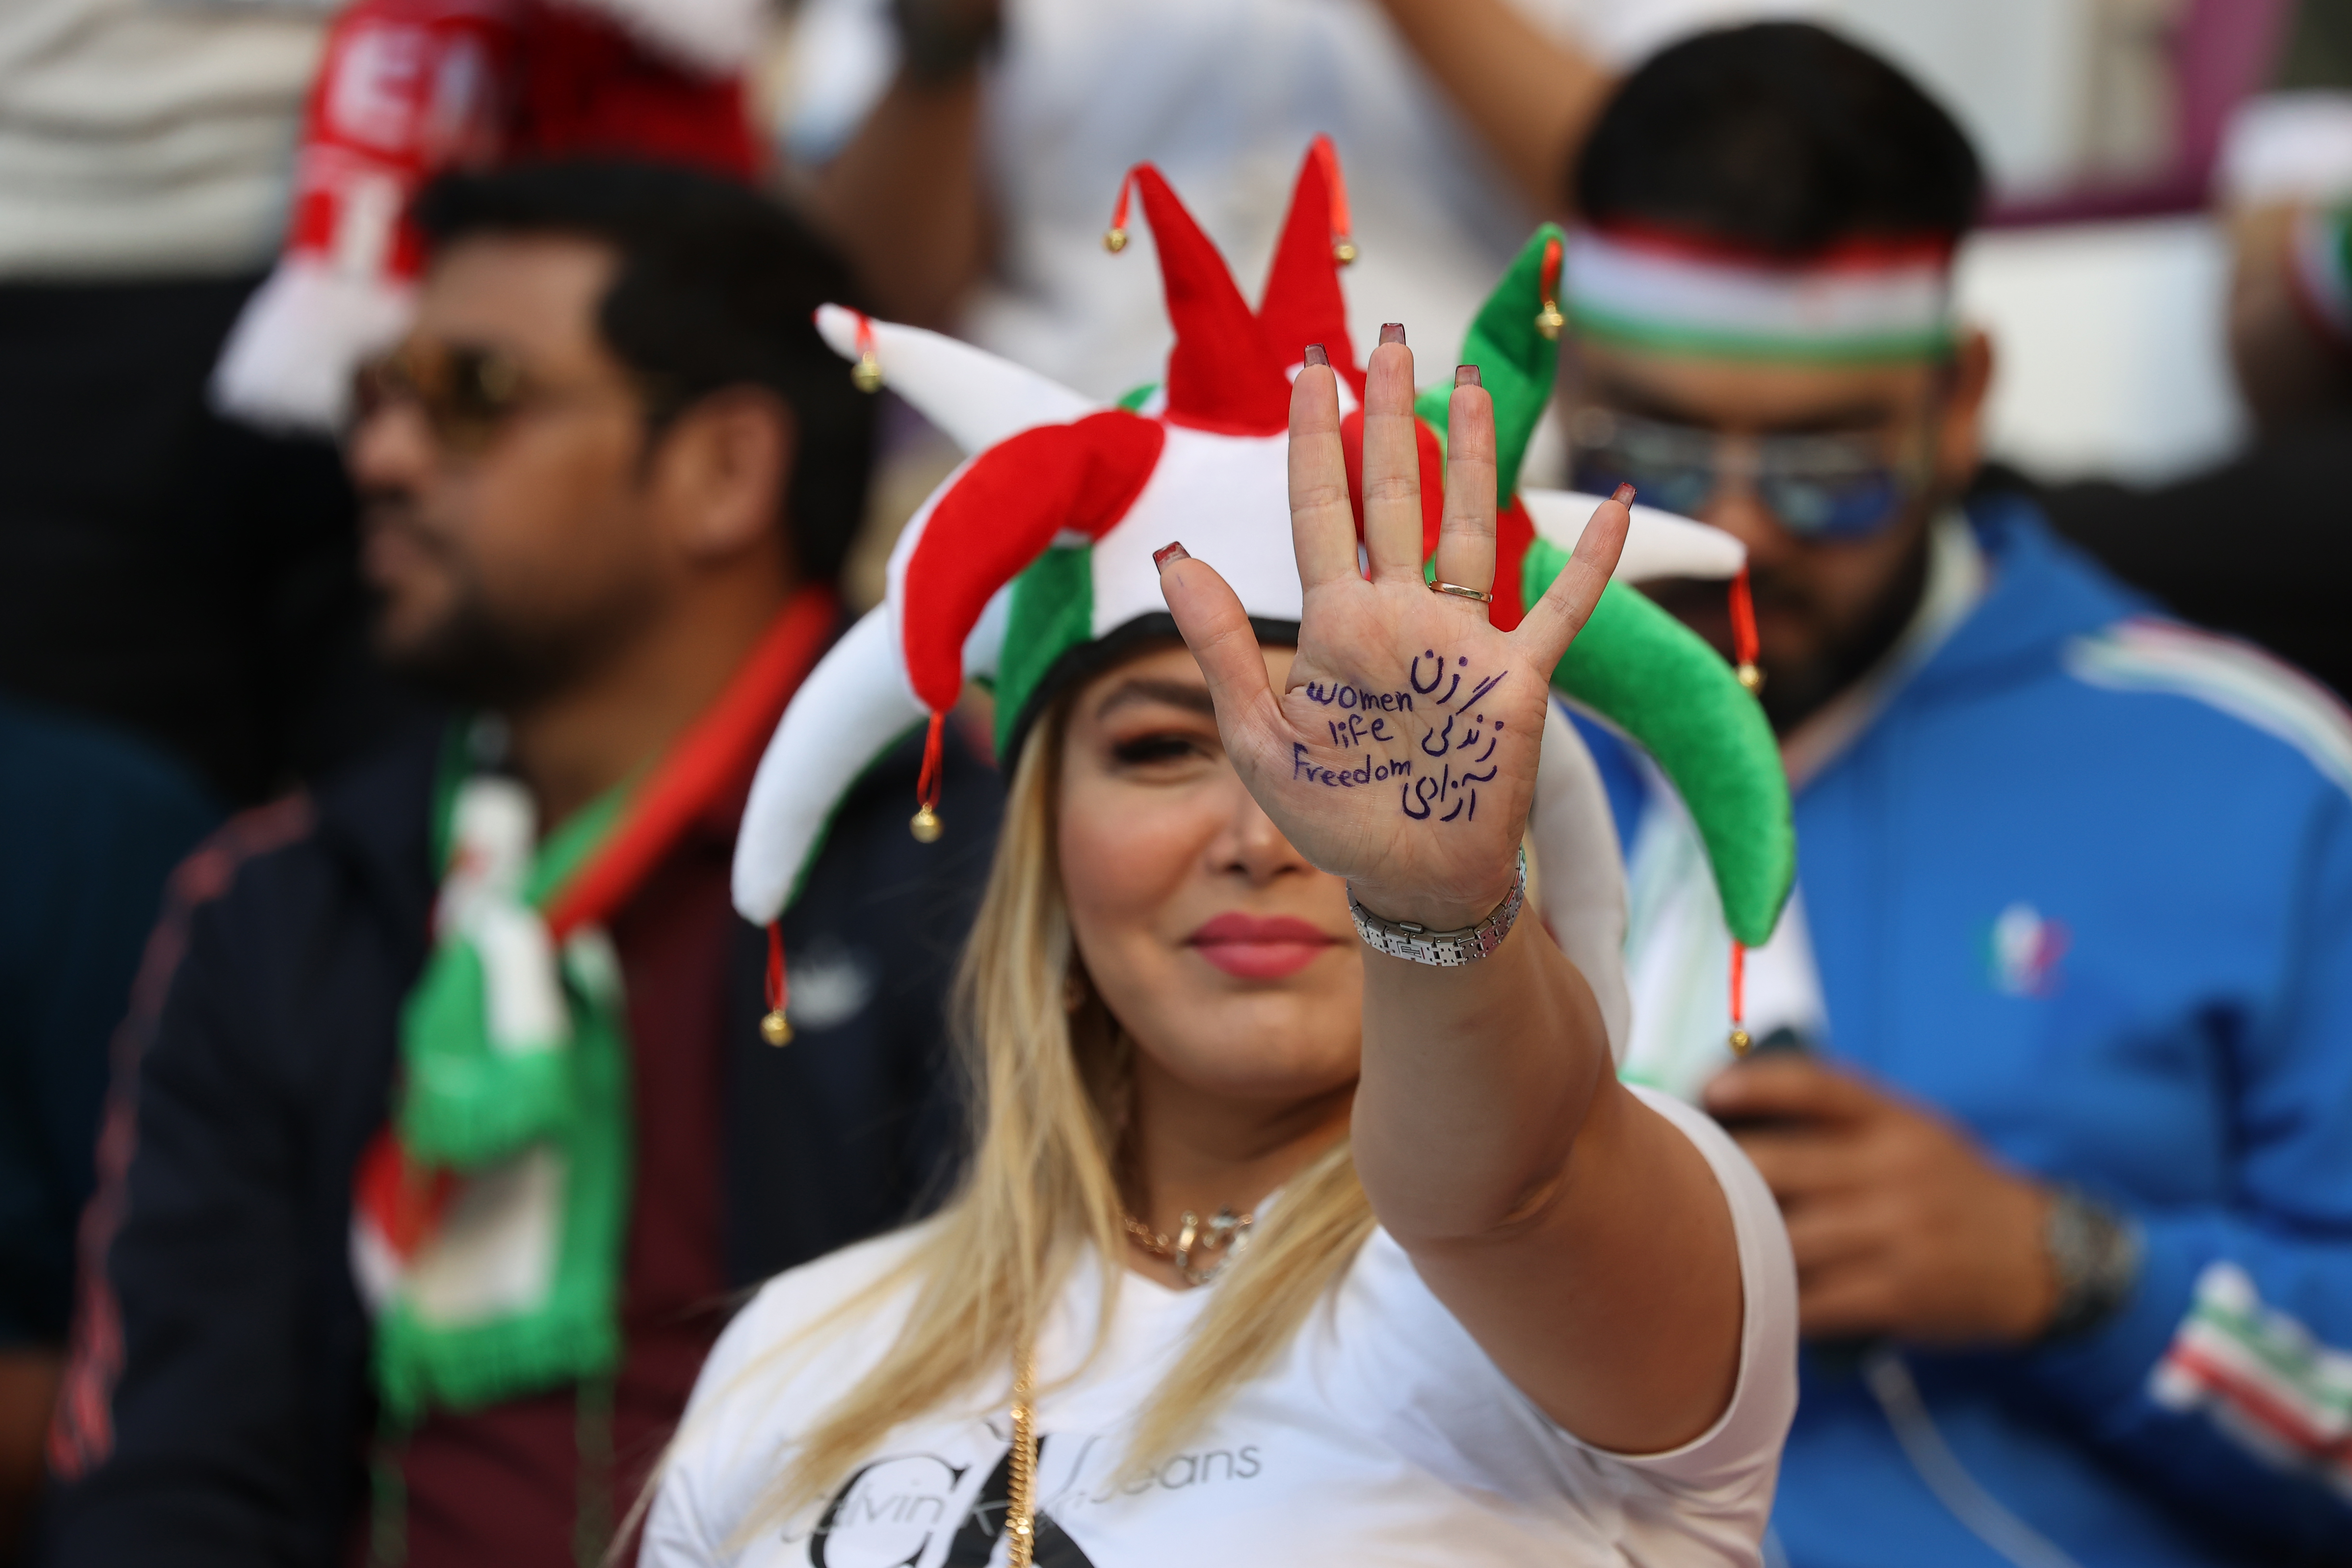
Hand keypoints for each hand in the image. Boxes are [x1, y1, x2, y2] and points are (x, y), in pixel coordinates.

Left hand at [1156, 333, 1627, 930]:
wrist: (1407, 880)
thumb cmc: (1331, 817)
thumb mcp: (1259, 741)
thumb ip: (1220, 649)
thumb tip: (1176, 553)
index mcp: (1335, 624)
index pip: (1321, 509)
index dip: (1315, 438)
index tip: (1310, 369)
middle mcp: (1401, 614)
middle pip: (1396, 494)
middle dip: (1391, 417)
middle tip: (1388, 338)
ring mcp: (1464, 640)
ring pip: (1473, 524)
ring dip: (1474, 454)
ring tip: (1467, 381)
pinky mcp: (1519, 678)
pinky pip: (1562, 606)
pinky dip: (1589, 557)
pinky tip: (1607, 500)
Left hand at [1703, 1056, 2056, 1344]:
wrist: (2042, 1256)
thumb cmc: (1950, 1186)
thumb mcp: (1912, 1132)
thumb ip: (1841, 1116)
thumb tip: (1735, 1095)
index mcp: (1893, 1121)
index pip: (1812, 1085)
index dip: (1750, 1083)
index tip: (1706, 1090)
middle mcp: (1892, 1170)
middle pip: (1779, 1164)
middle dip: (1721, 1174)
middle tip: (1679, 1182)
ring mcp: (1895, 1234)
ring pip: (1787, 1239)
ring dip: (1739, 1245)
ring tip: (1700, 1246)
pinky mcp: (1898, 1293)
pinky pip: (1814, 1301)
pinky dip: (1775, 1302)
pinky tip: (1748, 1300)